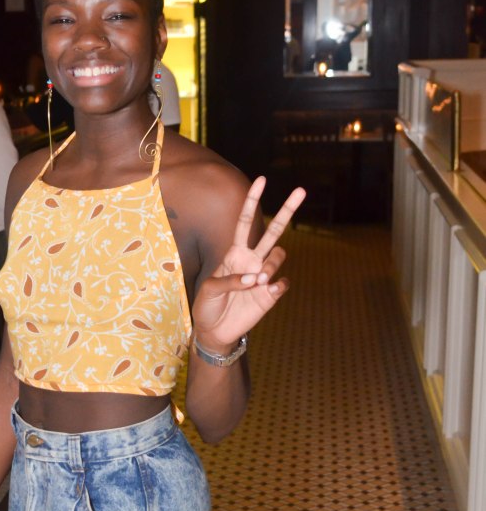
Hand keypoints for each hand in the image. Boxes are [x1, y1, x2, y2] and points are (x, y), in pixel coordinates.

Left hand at [191, 177, 305, 351]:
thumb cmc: (208, 306)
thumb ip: (229, 281)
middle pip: (274, 230)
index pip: (245, 222)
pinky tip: (268, 290)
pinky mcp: (271, 294)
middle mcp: (252, 260)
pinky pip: (283, 282)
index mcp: (235, 253)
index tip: (261, 180)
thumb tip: (255, 279)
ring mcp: (264, 276)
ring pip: (279, 255)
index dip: (252, 201)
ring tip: (258, 281)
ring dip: (271, 265)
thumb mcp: (209, 290)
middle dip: (287, 210)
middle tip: (301, 190)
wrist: (215, 331)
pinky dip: (277, 284)